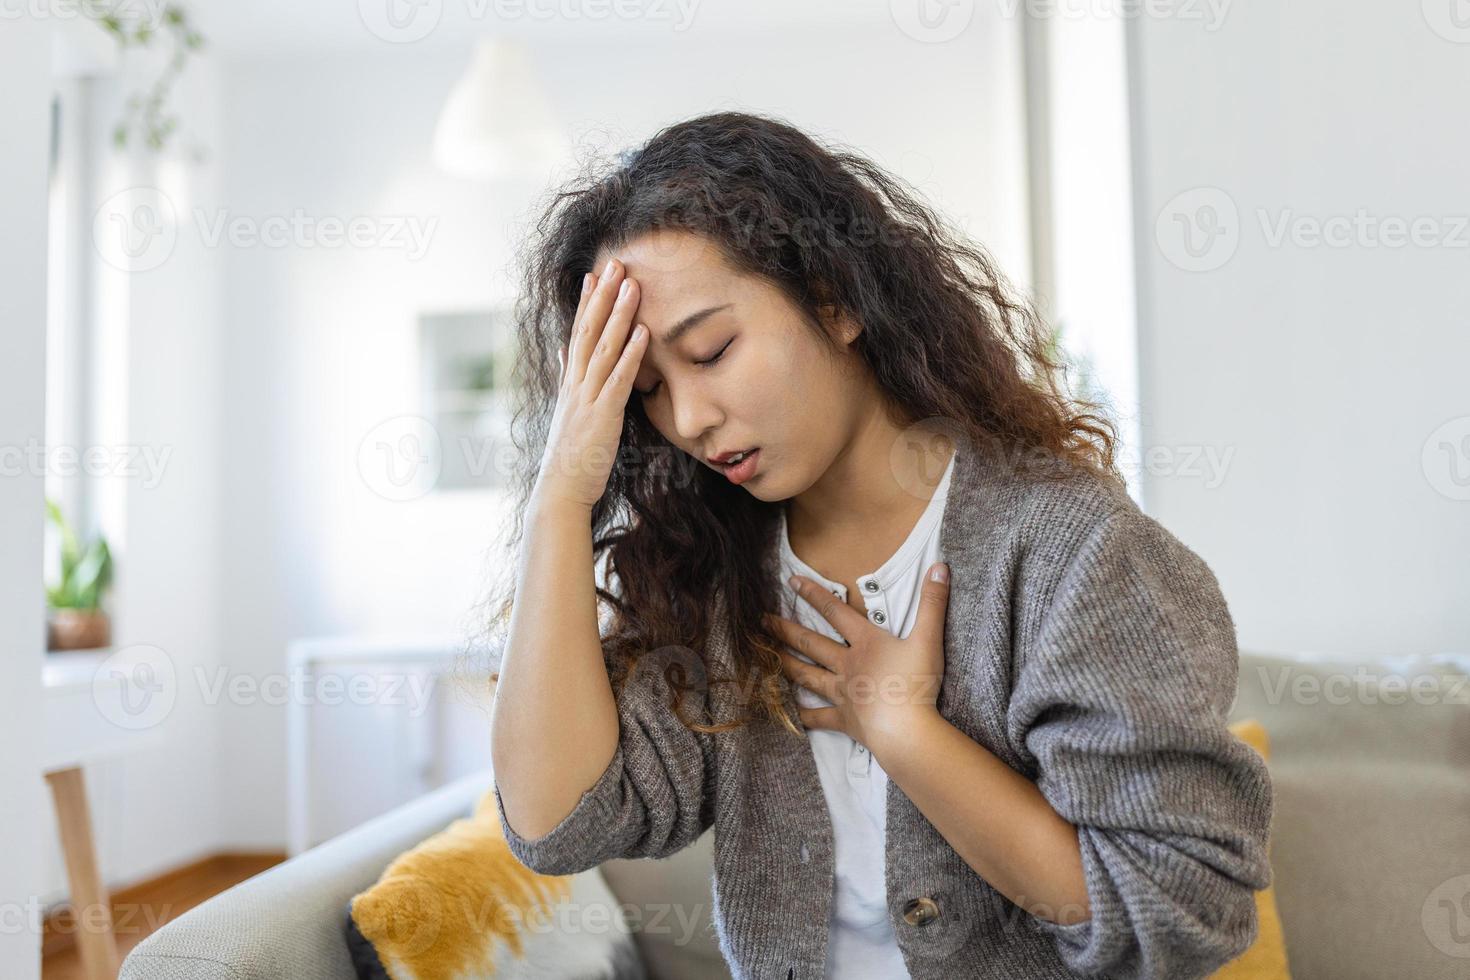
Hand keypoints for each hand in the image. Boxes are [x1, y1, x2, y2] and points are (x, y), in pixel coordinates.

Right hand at [534, 258, 649, 511]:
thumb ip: (567, 376)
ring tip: (633, 285)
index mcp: (570, 383)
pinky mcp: (602, 416)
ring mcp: (587, 398)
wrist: (560, 490)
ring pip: (603, 348)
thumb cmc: (568, 455)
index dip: (588, 302)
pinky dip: (631, 354)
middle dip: (603, 295)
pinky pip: (619, 379)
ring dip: (619, 314)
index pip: (578, 333)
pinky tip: (643, 332)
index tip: (597, 273)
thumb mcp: (567, 410)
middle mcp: (576, 384)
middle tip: (617, 263)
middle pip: (589, 330)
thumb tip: (564, 349)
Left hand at [764, 562, 949, 754]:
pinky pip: (820, 718)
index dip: (813, 594)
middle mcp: (848, 665)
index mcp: (866, 643)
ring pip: (808, 676)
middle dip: (786, 630)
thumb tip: (940, 566)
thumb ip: (933, 602)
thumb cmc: (917, 683)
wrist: (906, 730)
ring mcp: (843, 693)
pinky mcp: (845, 720)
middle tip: (762, 620)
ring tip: (767, 656)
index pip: (835, 611)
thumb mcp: (929, 638)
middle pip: (812, 643)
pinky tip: (792, 713)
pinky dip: (805, 715)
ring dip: (787, 664)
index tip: (791, 581)